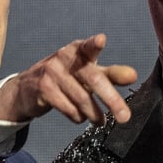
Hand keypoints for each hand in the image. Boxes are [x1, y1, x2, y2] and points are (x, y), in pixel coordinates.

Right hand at [0, 34, 137, 125]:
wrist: (28, 89)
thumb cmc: (66, 77)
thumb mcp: (89, 72)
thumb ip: (111, 74)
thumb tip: (133, 76)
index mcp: (79, 50)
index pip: (89, 46)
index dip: (95, 44)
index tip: (101, 40)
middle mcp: (65, 58)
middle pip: (93, 79)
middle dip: (112, 100)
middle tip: (125, 117)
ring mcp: (52, 73)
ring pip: (82, 99)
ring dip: (94, 114)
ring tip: (101, 122)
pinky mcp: (43, 89)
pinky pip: (68, 108)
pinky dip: (78, 117)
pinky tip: (80, 118)